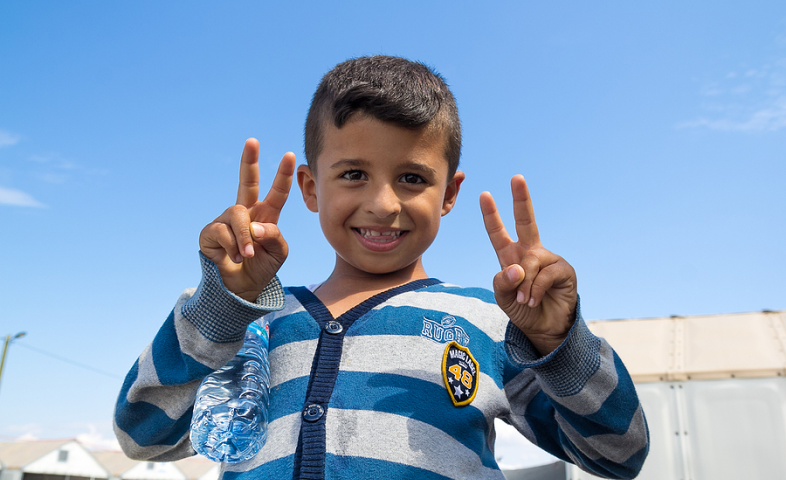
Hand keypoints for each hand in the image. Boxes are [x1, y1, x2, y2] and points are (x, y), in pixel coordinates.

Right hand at [199, 139, 295, 301]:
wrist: (240, 290)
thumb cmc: (262, 268)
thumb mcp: (279, 253)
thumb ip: (274, 236)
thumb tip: (255, 225)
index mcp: (266, 216)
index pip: (277, 193)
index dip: (283, 175)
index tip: (290, 155)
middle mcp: (245, 214)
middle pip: (247, 183)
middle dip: (249, 161)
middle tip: (253, 141)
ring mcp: (226, 221)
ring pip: (237, 214)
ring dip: (244, 236)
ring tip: (247, 255)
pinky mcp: (209, 232)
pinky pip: (222, 231)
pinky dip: (232, 245)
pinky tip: (234, 257)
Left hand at [480, 175, 577, 354]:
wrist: (544, 328)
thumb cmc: (522, 310)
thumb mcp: (503, 298)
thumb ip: (502, 283)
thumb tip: (516, 268)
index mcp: (511, 256)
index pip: (498, 233)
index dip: (491, 215)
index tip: (484, 195)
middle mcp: (530, 252)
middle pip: (525, 221)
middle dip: (521, 199)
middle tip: (517, 177)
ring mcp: (548, 259)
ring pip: (531, 262)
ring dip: (524, 285)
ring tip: (524, 300)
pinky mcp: (563, 269)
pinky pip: (545, 273)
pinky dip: (536, 288)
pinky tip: (534, 299)